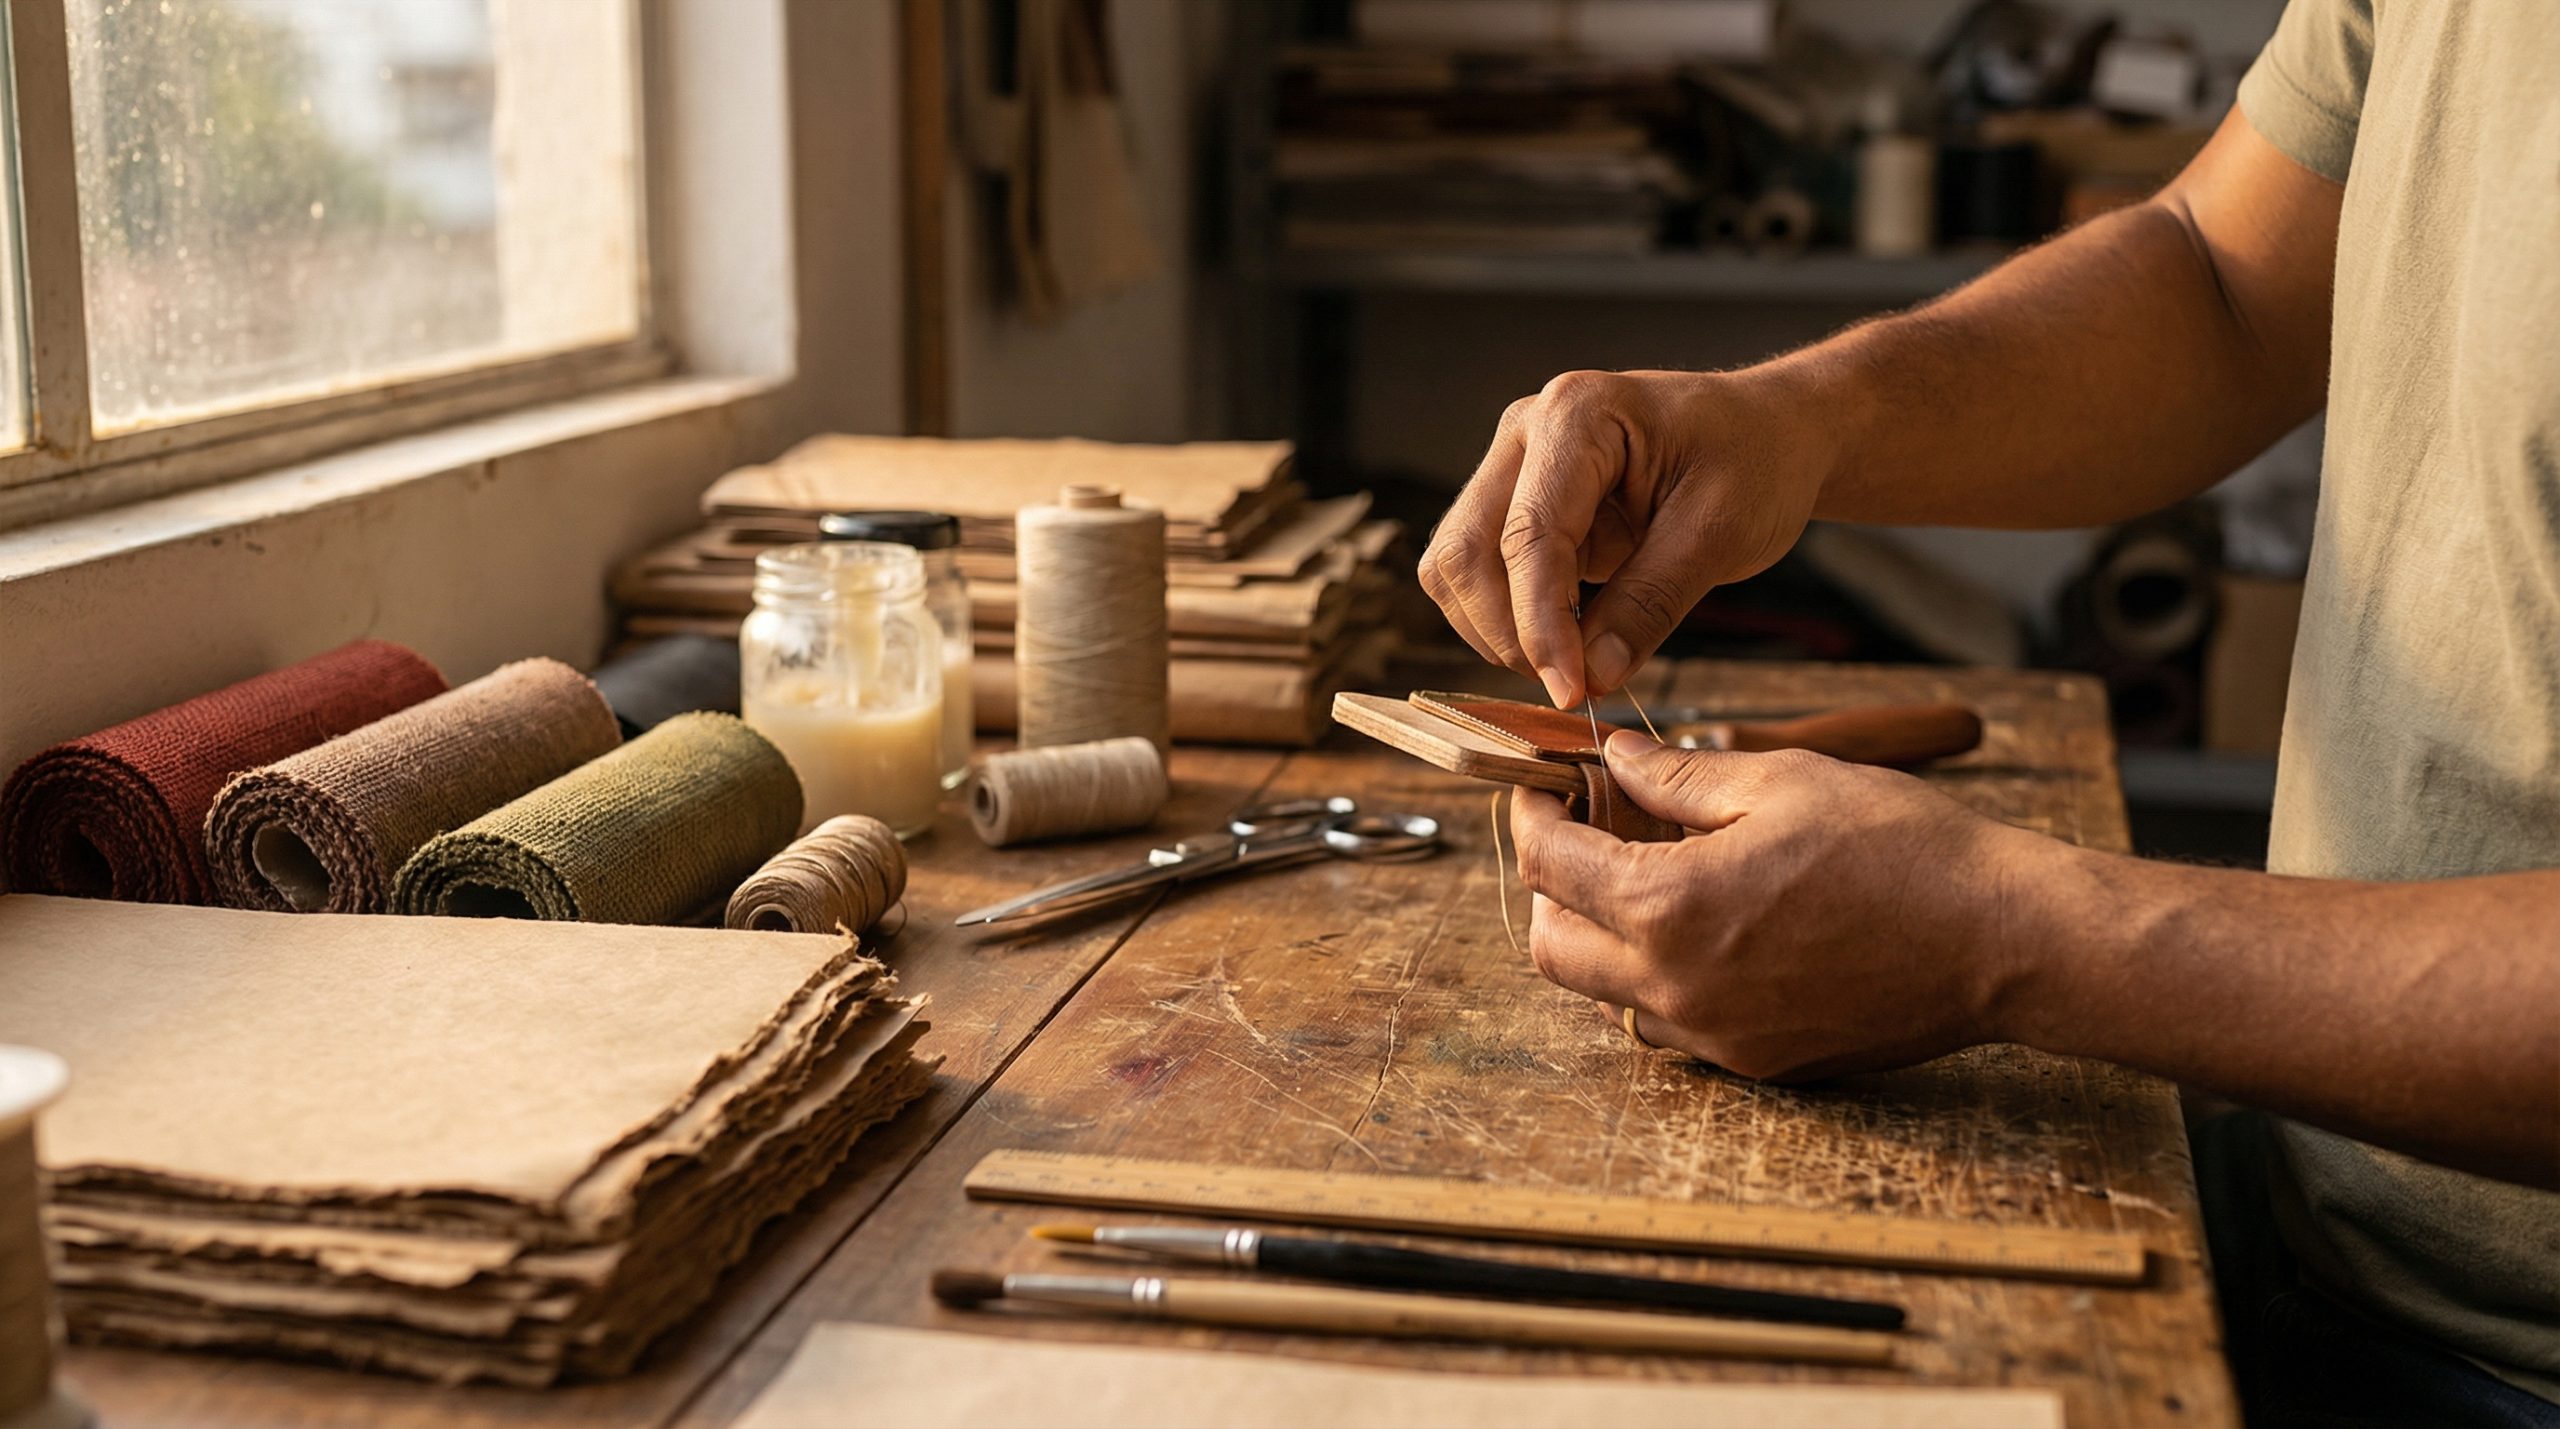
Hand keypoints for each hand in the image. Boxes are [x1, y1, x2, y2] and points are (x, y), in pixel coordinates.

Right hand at [1418, 369, 1834, 707]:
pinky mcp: (1517, 507)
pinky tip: (1564, 642)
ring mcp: (1514, 468)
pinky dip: (1509, 621)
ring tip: (1572, 663)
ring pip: (1456, 568)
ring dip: (1498, 631)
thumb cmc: (1756, 460)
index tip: (1568, 690)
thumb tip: (1591, 675)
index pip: (1529, 534)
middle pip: (1465, 551)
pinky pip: (1481, 576)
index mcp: (1578, 414)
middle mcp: (1526, 433)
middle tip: (1571, 684)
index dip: (1540, 624)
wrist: (1769, 434)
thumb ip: (1649, 604)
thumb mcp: (1720, 533)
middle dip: (1507, 632)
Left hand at [1511, 731, 2054, 1079]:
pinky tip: (1710, 928)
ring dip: (1605, 938)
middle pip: (1552, 947)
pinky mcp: (1757, 1063)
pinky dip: (1662, 976)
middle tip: (1585, 836)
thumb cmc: (1902, 848)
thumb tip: (1614, 758)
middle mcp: (1677, 988)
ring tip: (1652, 878)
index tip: (1541, 786)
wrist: (2003, 939)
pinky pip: (1671, 1024)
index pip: (1547, 867)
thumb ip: (1676, 777)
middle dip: (1551, 888)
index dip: (1533, 815)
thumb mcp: (1781, 781)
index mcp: (1670, 908)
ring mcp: (1716, 1037)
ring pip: (1606, 995)